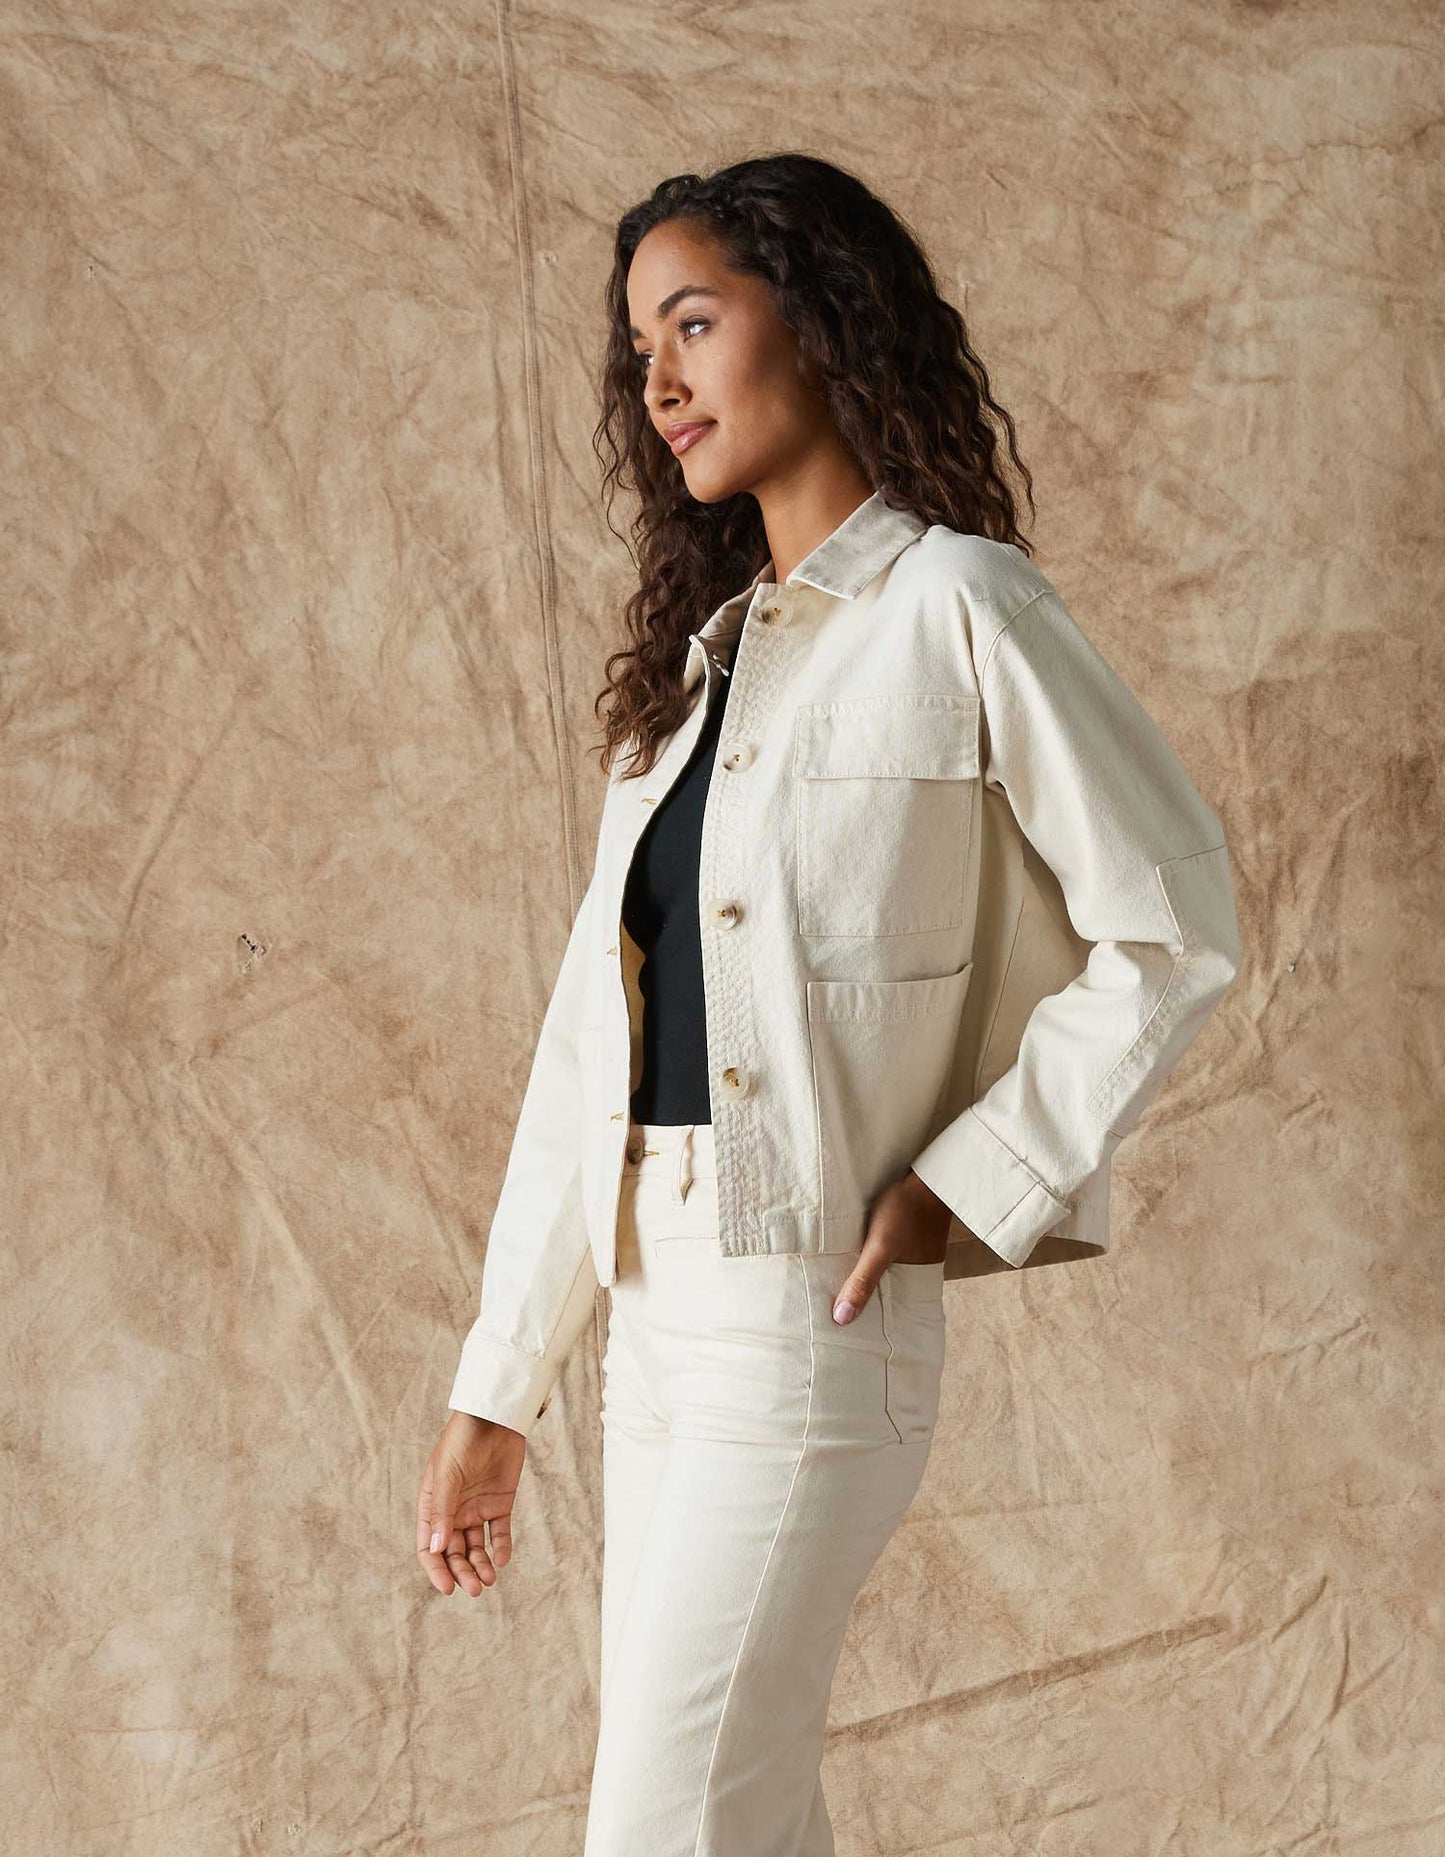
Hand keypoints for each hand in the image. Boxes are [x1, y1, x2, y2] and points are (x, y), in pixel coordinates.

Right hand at [416, 1411, 527, 1595]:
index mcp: (432, 1506)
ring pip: (476, 1547)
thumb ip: (444, 1511)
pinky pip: (499, 1533)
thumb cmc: (462, 1441)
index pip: (429, 1547)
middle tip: (475, 1589)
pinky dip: (501, 1547)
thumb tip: (438, 1549)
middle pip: (454, 1553)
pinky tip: (503, 1558)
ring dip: (481, 1565)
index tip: (448, 1588)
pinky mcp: (500, 1503)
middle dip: (462, 1573)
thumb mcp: (448, 1475)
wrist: (494, 1417)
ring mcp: (476, 1508)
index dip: (436, 1570)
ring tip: (489, 1579)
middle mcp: (453, 1512)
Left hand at [831, 1169, 952, 1324]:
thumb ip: (863, 1281)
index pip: (887, 1317)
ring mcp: (907, 1257)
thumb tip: (841, 1319)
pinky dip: (865, 1265)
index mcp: (913, 1286)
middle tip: (829, 1320)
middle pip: (881, 1297)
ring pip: (879, 1278)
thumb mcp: (880, 1247)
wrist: (925, 1177)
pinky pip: (879, 1260)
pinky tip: (848, 1264)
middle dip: (859, 1307)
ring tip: (831, 1296)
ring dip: (861, 1283)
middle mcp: (912, 1275)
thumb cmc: (906, 1211)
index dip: (867, 1327)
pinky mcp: (899, 1241)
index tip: (841, 1336)